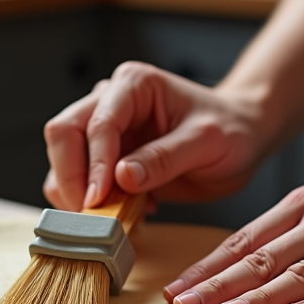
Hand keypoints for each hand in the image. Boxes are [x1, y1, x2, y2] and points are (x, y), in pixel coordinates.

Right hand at [43, 62, 267, 210]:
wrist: (240, 140)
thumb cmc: (231, 131)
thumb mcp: (207, 143)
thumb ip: (165, 158)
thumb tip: (122, 177)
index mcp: (133, 86)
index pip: (96, 124)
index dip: (93, 165)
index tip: (98, 201)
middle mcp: (110, 101)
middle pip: (63, 135)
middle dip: (71, 178)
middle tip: (91, 215)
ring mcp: (104, 130)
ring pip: (62, 160)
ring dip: (75, 194)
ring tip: (111, 218)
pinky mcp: (104, 158)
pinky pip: (78, 181)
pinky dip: (88, 203)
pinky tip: (123, 214)